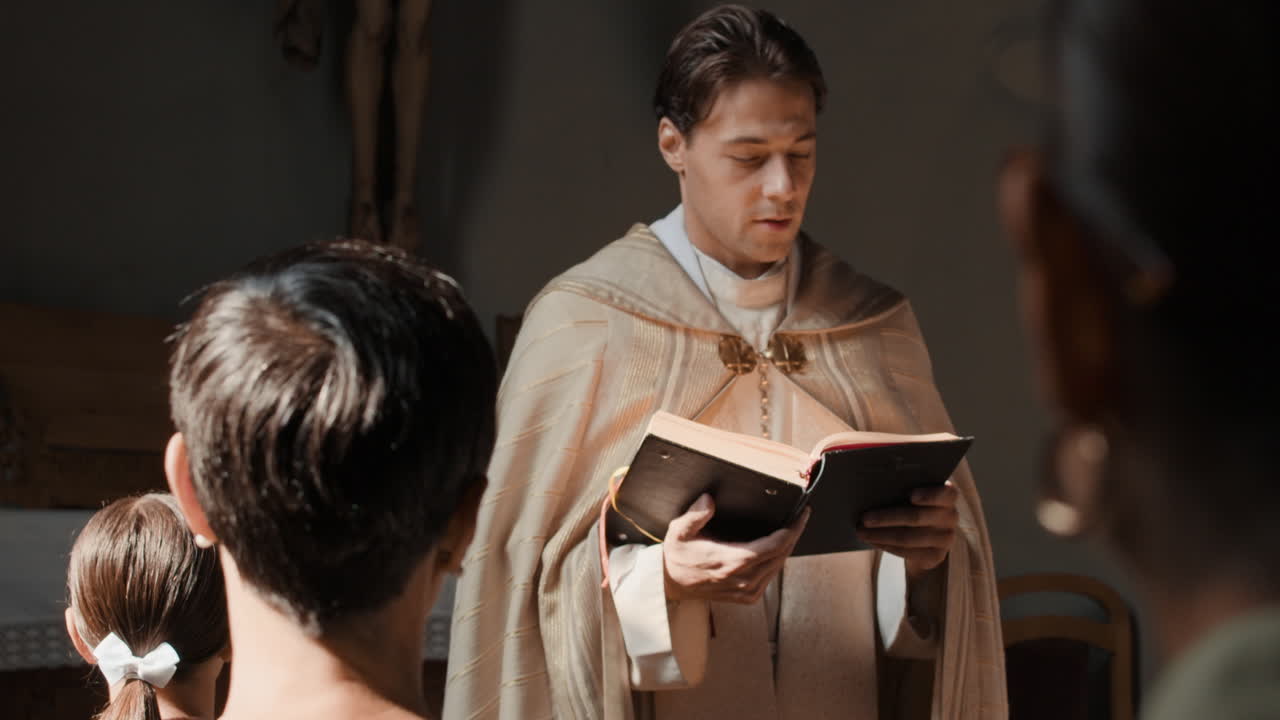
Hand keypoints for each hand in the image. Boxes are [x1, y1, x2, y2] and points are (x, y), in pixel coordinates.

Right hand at [662, 494, 810, 603]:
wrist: (670, 583)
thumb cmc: (677, 555)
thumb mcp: (679, 531)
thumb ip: (695, 515)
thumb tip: (709, 499)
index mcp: (732, 562)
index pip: (776, 545)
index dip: (793, 528)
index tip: (802, 514)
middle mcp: (744, 580)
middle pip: (783, 555)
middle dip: (794, 534)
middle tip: (800, 517)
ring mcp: (747, 591)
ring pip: (779, 567)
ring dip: (788, 548)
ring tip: (791, 529)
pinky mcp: (747, 598)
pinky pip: (771, 577)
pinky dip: (778, 562)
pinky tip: (777, 549)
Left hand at [857, 482, 958, 579]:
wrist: (925, 538)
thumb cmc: (912, 506)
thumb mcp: (910, 495)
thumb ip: (901, 488)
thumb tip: (871, 489)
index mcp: (947, 495)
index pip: (946, 493)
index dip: (930, 495)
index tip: (911, 496)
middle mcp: (951, 516)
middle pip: (917, 517)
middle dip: (887, 517)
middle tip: (864, 517)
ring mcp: (946, 538)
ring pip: (908, 537)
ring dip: (881, 534)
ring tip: (861, 531)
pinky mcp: (936, 556)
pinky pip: (907, 552)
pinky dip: (886, 545)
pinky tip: (872, 540)